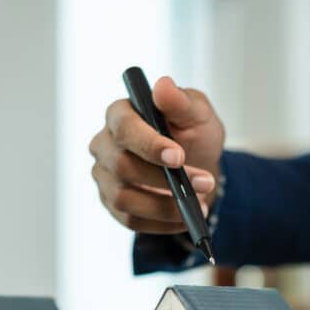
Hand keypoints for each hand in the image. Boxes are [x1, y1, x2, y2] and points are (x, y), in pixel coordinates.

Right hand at [88, 76, 224, 233]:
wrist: (197, 165)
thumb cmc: (192, 133)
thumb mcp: (197, 114)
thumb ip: (182, 102)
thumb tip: (163, 86)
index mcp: (119, 114)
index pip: (124, 128)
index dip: (149, 144)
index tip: (179, 157)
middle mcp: (104, 145)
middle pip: (122, 166)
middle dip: (165, 179)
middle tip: (205, 183)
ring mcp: (104, 177)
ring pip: (123, 198)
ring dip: (164, 206)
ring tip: (199, 205)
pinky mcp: (112, 203)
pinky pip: (130, 220)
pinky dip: (160, 223)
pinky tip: (184, 220)